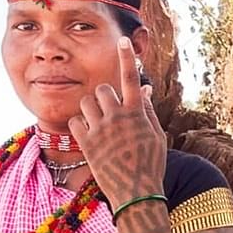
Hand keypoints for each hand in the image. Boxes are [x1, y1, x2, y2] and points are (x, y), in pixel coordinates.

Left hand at [68, 37, 166, 207]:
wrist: (136, 193)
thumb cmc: (151, 164)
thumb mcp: (156, 136)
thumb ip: (148, 111)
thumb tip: (145, 89)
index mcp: (138, 113)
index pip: (131, 78)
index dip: (126, 57)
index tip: (122, 39)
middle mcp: (118, 117)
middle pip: (103, 89)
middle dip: (105, 97)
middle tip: (110, 112)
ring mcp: (101, 129)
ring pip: (87, 103)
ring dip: (92, 110)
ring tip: (100, 125)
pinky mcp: (87, 143)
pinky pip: (76, 121)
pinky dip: (81, 125)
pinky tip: (89, 136)